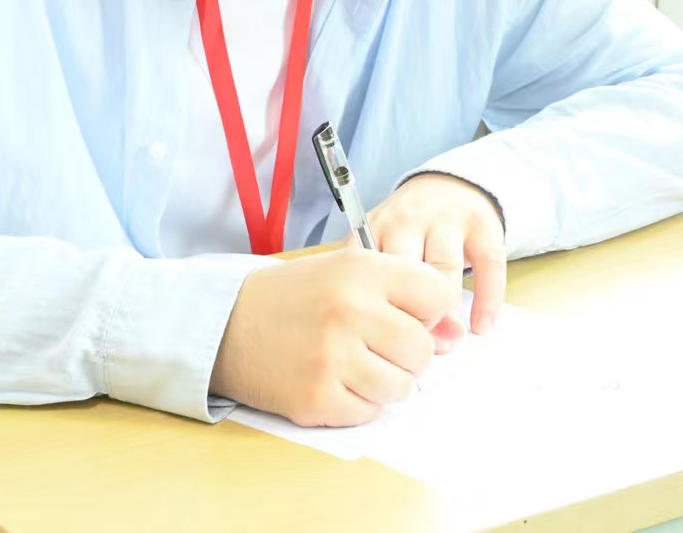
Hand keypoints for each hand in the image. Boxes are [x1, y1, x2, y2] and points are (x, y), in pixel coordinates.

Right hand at [211, 247, 455, 426]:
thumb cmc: (295, 297)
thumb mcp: (347, 273)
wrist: (227, 324)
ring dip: (384, 382)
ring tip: (352, 364)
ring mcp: (332, 358)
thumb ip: (404, 295)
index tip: (406, 315)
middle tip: (373, 345)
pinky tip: (332, 380)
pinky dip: (357, 403)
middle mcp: (349, 311)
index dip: (428, 311)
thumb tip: (455, 334)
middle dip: (407, 354)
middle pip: (423, 350)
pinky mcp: (317, 399)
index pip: (438, 295)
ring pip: (401, 387)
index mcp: (361, 270)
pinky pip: (369, 412)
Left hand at [364, 172, 505, 345]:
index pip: (372, 273)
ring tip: (449, 342)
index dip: (381, 312)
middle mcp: (409, 219)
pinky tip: (481, 327)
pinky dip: (487, 300)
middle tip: (418, 347)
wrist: (448, 185)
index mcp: (377, 228)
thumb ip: (388, 288)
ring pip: (445, 268)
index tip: (388, 342)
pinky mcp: (483, 224)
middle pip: (407, 271)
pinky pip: (488, 265)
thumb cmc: (409, 231)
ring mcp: (447, 219)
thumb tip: (405, 347)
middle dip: (413, 314)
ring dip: (448, 312)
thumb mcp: (385, 246)